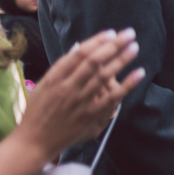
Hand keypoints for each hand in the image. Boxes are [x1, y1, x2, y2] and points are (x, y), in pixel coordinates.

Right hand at [19, 28, 144, 163]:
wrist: (33, 142)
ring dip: (121, 60)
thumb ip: (61, 67)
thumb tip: (77, 47)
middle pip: (94, 61)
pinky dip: (127, 84)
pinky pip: (112, 98)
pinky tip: (139, 73)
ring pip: (104, 76)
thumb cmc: (37, 112)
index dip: (96, 41)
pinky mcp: (90, 115)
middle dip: (113, 45)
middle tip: (129, 33)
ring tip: (135, 48)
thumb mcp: (43, 86)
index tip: (111, 33)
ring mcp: (79, 102)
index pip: (78, 54)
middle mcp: (67, 88)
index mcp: (54, 78)